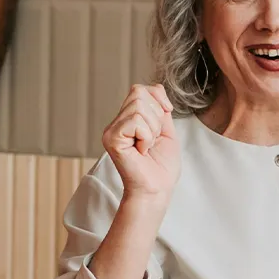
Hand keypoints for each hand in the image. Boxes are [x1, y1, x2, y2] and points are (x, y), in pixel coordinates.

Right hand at [102, 84, 180, 201]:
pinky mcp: (112, 138)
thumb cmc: (161, 166)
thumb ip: (160, 108)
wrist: (157, 189)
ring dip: (152, 129)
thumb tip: (156, 89)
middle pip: (139, 93)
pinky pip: (135, 121)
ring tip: (147, 146)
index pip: (141, 89)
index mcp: (128, 119)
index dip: (158, 99)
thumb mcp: (166, 129)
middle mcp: (117, 122)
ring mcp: (112, 130)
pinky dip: (146, 136)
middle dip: (156, 116)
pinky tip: (141, 151)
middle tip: (152, 140)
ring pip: (138, 106)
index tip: (164, 119)